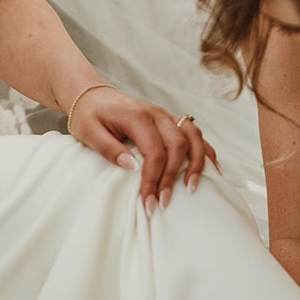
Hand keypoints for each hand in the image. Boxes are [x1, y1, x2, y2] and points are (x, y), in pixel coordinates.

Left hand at [67, 85, 218, 213]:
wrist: (92, 95)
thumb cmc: (88, 115)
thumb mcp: (88, 131)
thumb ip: (109, 148)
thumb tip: (132, 167)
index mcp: (137, 116)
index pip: (153, 151)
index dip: (153, 179)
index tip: (148, 202)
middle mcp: (156, 113)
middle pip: (177, 146)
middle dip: (172, 178)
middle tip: (163, 203)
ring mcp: (166, 116)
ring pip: (193, 137)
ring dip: (196, 164)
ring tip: (192, 189)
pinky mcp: (170, 120)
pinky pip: (195, 133)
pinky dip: (205, 151)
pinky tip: (211, 169)